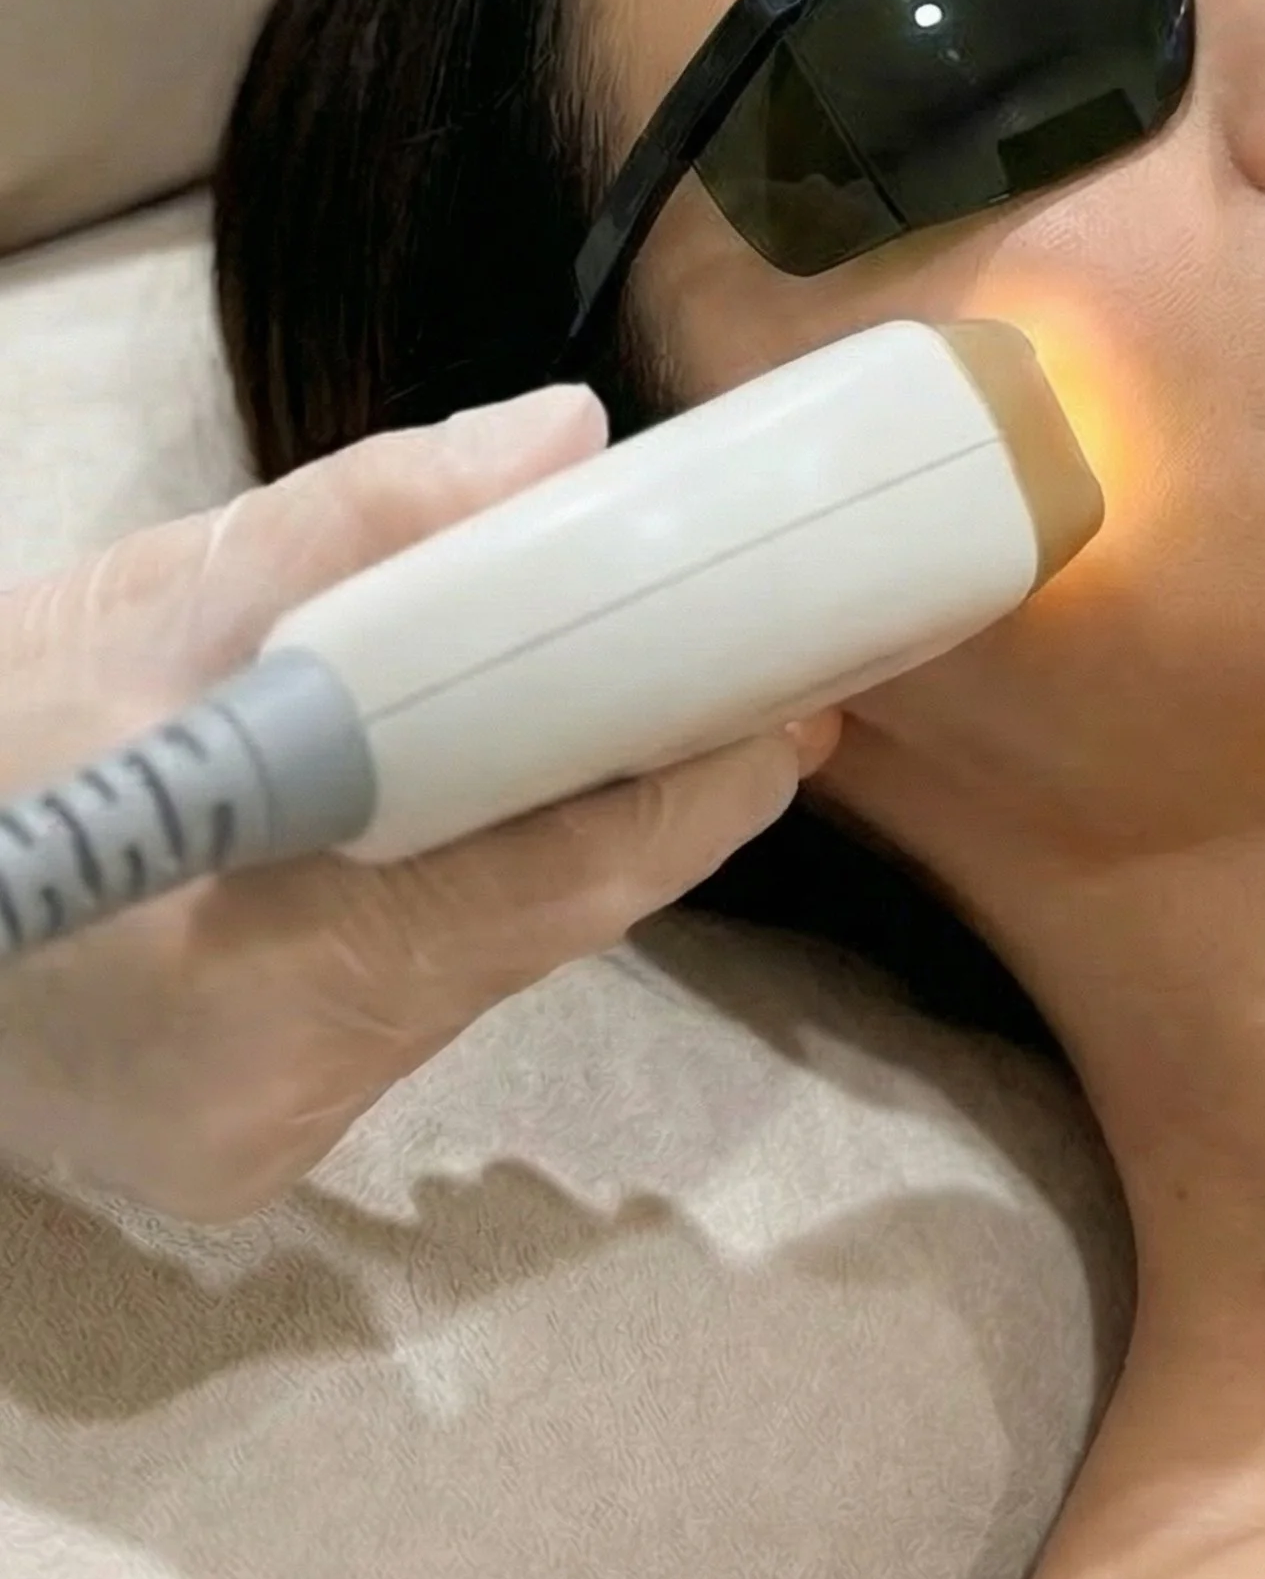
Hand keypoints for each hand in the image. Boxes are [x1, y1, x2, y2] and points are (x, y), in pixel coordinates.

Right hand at [0, 392, 839, 1221]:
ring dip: (540, 837)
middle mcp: (277, 1100)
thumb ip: (367, 520)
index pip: (553, 889)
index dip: (696, 791)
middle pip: (529, 928)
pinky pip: (405, 992)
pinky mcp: (242, 1138)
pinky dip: (451, 888)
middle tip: (733, 673)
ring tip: (617, 707)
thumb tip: (567, 440)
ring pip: (472, 960)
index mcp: (258, 977)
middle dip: (633, 795)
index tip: (799, 697)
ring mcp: (256, 1138)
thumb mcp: (152, 600)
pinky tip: (473, 793)